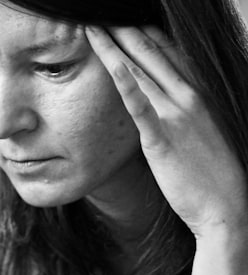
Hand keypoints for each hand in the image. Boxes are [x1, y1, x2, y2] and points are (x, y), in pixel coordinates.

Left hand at [86, 25, 247, 237]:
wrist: (227, 208)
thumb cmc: (211, 177)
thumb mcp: (199, 133)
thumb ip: (179, 114)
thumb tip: (158, 105)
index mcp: (199, 93)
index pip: (168, 51)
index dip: (143, 31)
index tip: (122, 18)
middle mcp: (189, 97)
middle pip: (152, 52)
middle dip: (124, 30)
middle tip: (100, 14)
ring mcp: (176, 116)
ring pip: (140, 72)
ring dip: (114, 47)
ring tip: (93, 28)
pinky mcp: (161, 140)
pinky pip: (140, 107)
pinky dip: (125, 83)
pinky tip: (110, 65)